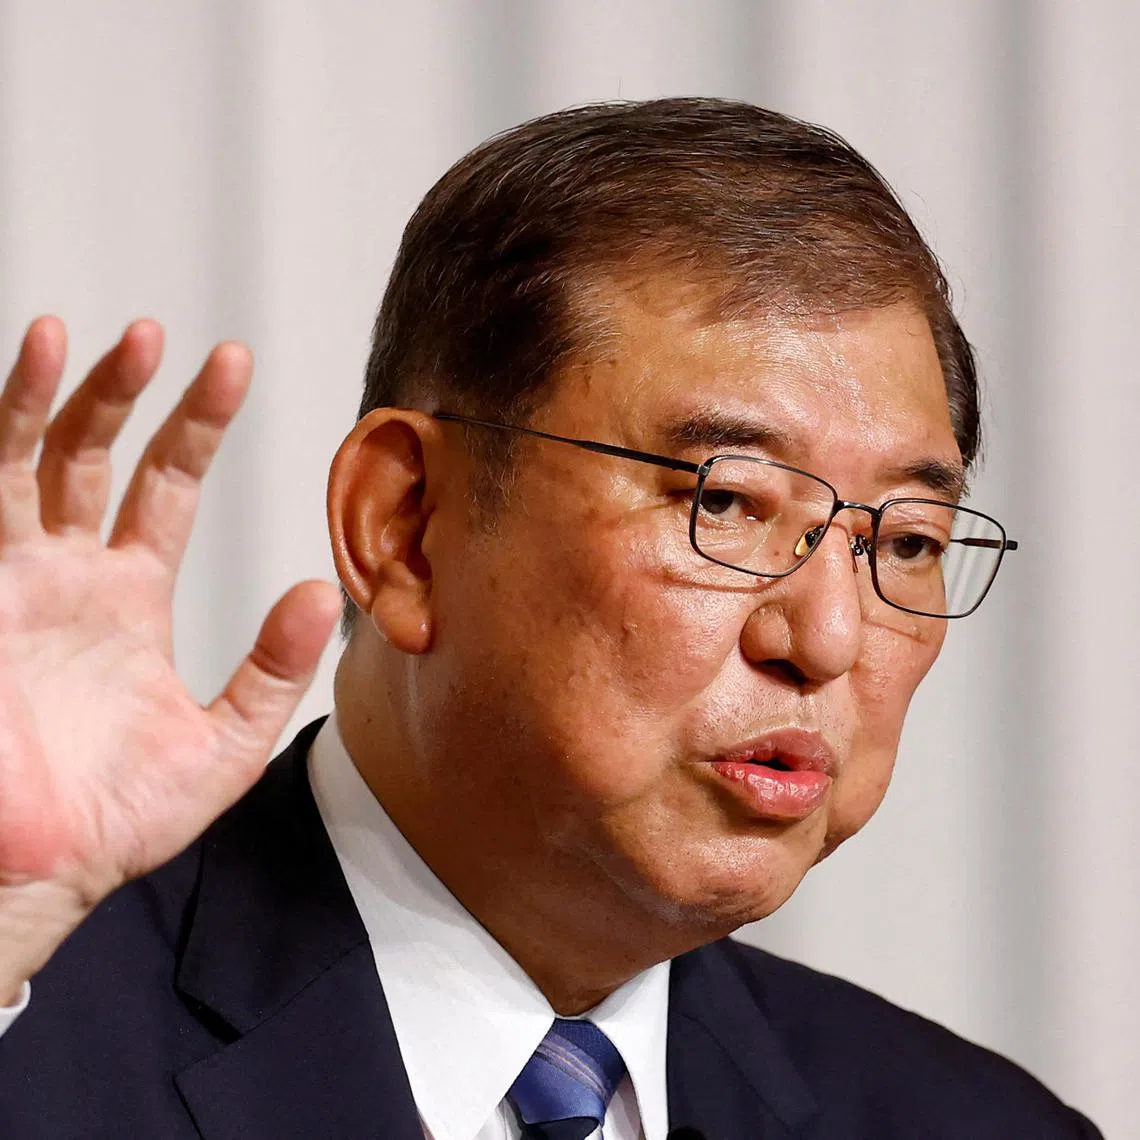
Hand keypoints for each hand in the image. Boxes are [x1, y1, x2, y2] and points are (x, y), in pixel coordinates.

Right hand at [0, 318, 340, 1003]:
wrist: (33, 874)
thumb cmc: (115, 821)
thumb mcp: (223, 744)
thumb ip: (273, 670)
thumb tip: (324, 594)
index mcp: (128, 597)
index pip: (164, 486)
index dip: (195, 425)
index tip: (229, 366)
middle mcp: (66, 575)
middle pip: (91, 454)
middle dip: (124, 392)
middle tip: (159, 336)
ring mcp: (9, 580)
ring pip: (21, 462)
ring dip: (45, 396)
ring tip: (74, 334)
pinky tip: (14, 386)